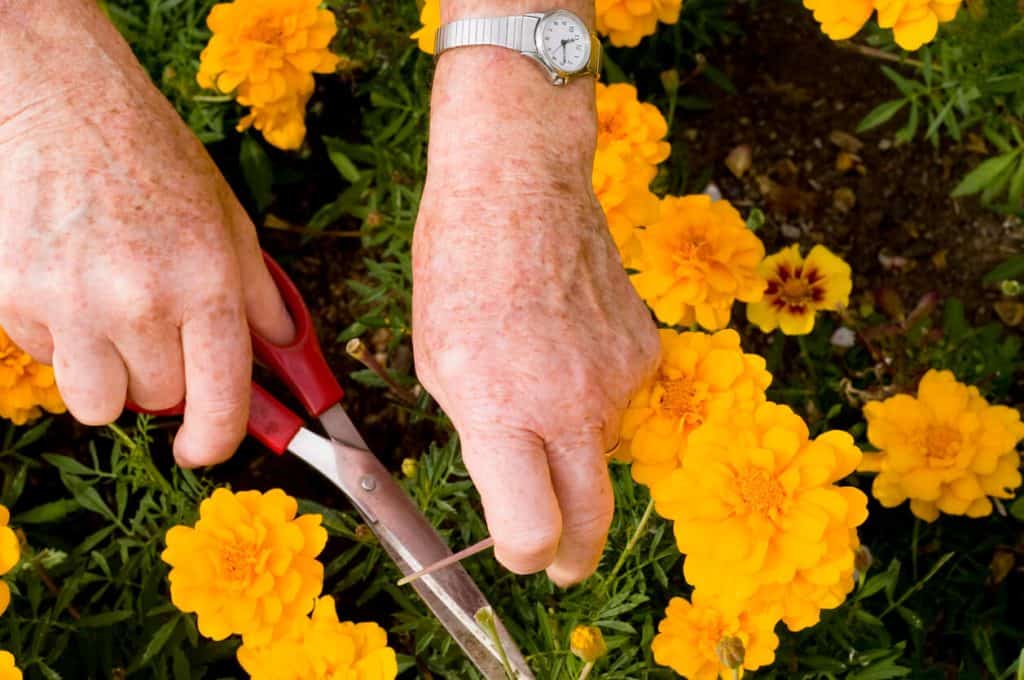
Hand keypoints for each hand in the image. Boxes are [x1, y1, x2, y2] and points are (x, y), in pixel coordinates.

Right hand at [0, 0, 293, 464]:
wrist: (64, 106)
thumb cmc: (157, 163)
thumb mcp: (231, 224)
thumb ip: (261, 299)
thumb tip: (285, 357)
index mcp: (206, 284)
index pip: (220, 403)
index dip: (216, 441)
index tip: (204, 449)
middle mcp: (140, 302)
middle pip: (156, 403)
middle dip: (164, 380)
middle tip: (159, 332)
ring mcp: (69, 303)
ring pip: (97, 401)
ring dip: (109, 374)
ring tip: (111, 317)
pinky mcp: (11, 298)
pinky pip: (45, 359)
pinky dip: (60, 339)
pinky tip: (69, 283)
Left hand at [413, 43, 658, 585]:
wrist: (520, 185)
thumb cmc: (460, 266)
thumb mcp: (440, 364)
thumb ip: (482, 436)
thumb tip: (514, 482)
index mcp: (502, 412)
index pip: (532, 533)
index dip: (525, 555)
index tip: (522, 552)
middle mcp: (570, 406)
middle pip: (593, 521)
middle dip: (575, 554)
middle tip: (561, 560)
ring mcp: (619, 380)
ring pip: (603, 450)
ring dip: (576, 444)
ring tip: (540, 376)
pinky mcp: (647, 351)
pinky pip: (623, 400)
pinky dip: (596, 393)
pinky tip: (568, 345)